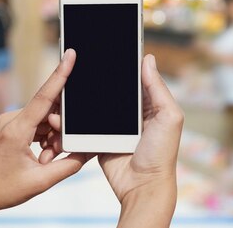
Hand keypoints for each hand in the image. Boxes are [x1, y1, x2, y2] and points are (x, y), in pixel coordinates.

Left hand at [0, 49, 91, 227]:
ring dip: (52, 137)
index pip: (44, 96)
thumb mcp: (40, 182)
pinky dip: (44, 138)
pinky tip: (40, 156)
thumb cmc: (1, 189)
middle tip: (53, 155)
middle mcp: (11, 119)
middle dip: (60, 131)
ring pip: (44, 119)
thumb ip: (69, 165)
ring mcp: (9, 121)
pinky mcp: (9, 126)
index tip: (70, 54)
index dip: (60, 74)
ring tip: (44, 160)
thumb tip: (89, 151)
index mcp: (16, 130)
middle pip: (49, 112)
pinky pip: (35, 124)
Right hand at [45, 54, 182, 227]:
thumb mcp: (169, 117)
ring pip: (94, 103)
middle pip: (109, 87)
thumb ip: (158, 89)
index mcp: (148, 103)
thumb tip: (148, 59)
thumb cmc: (161, 154)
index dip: (121, 63)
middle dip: (96, 77)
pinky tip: (64, 108)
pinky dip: (76, 117)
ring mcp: (113, 124)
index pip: (132, 76)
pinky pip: (85, 123)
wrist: (142, 187)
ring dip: (82, 96)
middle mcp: (130, 111)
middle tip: (80, 60)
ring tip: (67, 83)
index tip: (106, 45)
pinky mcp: (98, 137)